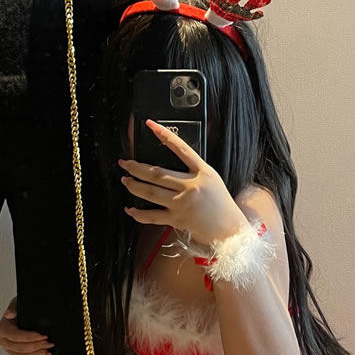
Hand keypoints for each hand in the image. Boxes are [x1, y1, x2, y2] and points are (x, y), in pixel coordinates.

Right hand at [0, 297, 53, 354]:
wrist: (19, 313)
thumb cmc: (18, 309)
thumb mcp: (16, 303)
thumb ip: (13, 307)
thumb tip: (10, 314)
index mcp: (3, 330)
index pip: (16, 336)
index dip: (29, 337)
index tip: (42, 336)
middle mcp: (5, 342)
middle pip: (20, 349)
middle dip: (36, 347)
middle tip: (48, 343)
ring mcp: (10, 350)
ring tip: (47, 352)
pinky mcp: (16, 354)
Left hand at [119, 120, 247, 245]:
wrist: (230, 229)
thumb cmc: (221, 204)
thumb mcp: (212, 179)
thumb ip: (193, 170)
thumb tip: (171, 161)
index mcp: (201, 172)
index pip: (180, 149)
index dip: (164, 135)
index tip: (150, 125)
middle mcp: (190, 187)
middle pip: (157, 174)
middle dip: (136, 167)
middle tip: (124, 163)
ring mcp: (182, 204)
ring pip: (150, 193)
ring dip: (134, 185)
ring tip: (125, 180)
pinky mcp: (177, 220)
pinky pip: (152, 216)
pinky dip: (138, 214)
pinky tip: (129, 209)